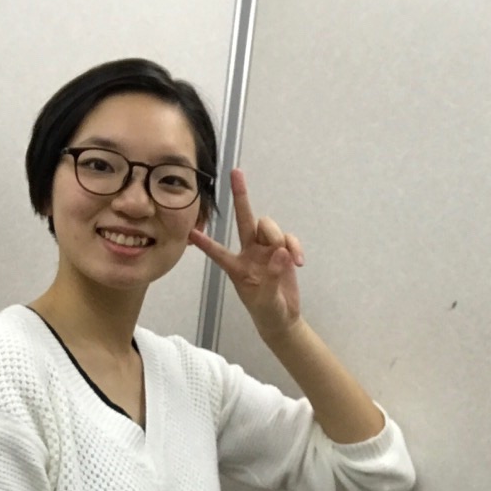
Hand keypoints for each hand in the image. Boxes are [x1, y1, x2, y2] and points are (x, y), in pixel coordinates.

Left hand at [188, 169, 304, 338]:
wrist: (283, 317)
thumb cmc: (266, 310)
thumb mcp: (266, 300)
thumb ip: (271, 277)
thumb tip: (279, 252)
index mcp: (237, 267)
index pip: (218, 253)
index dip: (205, 243)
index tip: (191, 232)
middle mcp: (250, 252)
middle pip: (244, 219)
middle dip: (241, 196)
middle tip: (236, 173)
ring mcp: (267, 250)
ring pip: (269, 226)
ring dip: (278, 236)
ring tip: (287, 258)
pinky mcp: (284, 251)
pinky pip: (289, 239)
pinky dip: (295, 247)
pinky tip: (298, 262)